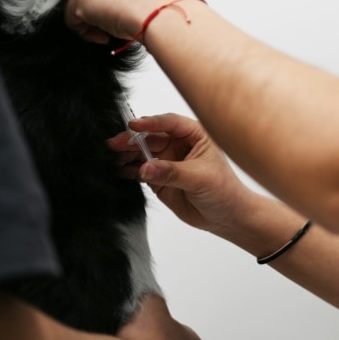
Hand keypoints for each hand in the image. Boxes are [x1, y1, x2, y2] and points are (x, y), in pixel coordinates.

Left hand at [64, 0, 189, 45]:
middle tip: (109, 29)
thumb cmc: (157, 7)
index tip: (114, 18)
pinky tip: (104, 36)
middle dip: (96, 15)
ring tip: (109, 33)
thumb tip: (122, 11)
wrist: (156, 13)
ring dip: (91, 24)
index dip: (104, 4)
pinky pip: (72, 21)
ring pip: (78, 8)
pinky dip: (86, 33)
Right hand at [109, 113, 259, 237]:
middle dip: (133, 140)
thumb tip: (147, 168)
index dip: (151, 123)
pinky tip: (117, 170)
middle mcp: (178, 145)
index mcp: (195, 135)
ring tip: (112, 158)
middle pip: (151, 137)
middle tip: (116, 144)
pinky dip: (127, 170)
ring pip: (142, 153)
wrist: (226, 216)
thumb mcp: (200, 178)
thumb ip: (172, 172)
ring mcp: (167, 161)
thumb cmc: (224, 191)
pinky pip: (139, 170)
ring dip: (127, 154)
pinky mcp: (159, 178)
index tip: (134, 125)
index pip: (170, 123)